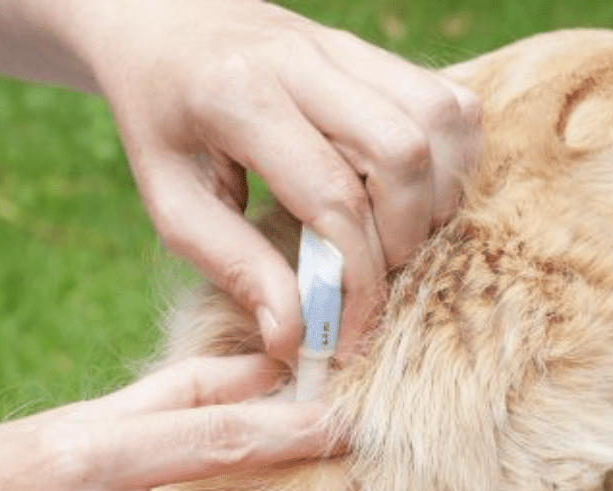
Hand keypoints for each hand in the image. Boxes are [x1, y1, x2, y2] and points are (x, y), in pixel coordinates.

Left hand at [67, 0, 482, 358]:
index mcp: (238, 96)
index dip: (356, 279)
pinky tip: (410, 194)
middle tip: (371, 277)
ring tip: (393, 236)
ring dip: (436, 197)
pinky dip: (450, 160)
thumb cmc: (161, 121)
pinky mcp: (376, 52)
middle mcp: (303, 60)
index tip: (346, 332)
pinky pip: (450, 103)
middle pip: (404, 151)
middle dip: (404, 237)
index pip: (333, 197)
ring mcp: (347, 47)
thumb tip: (293, 337)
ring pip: (442, 120)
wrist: (162, 25)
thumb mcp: (172, 201)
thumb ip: (233, 266)